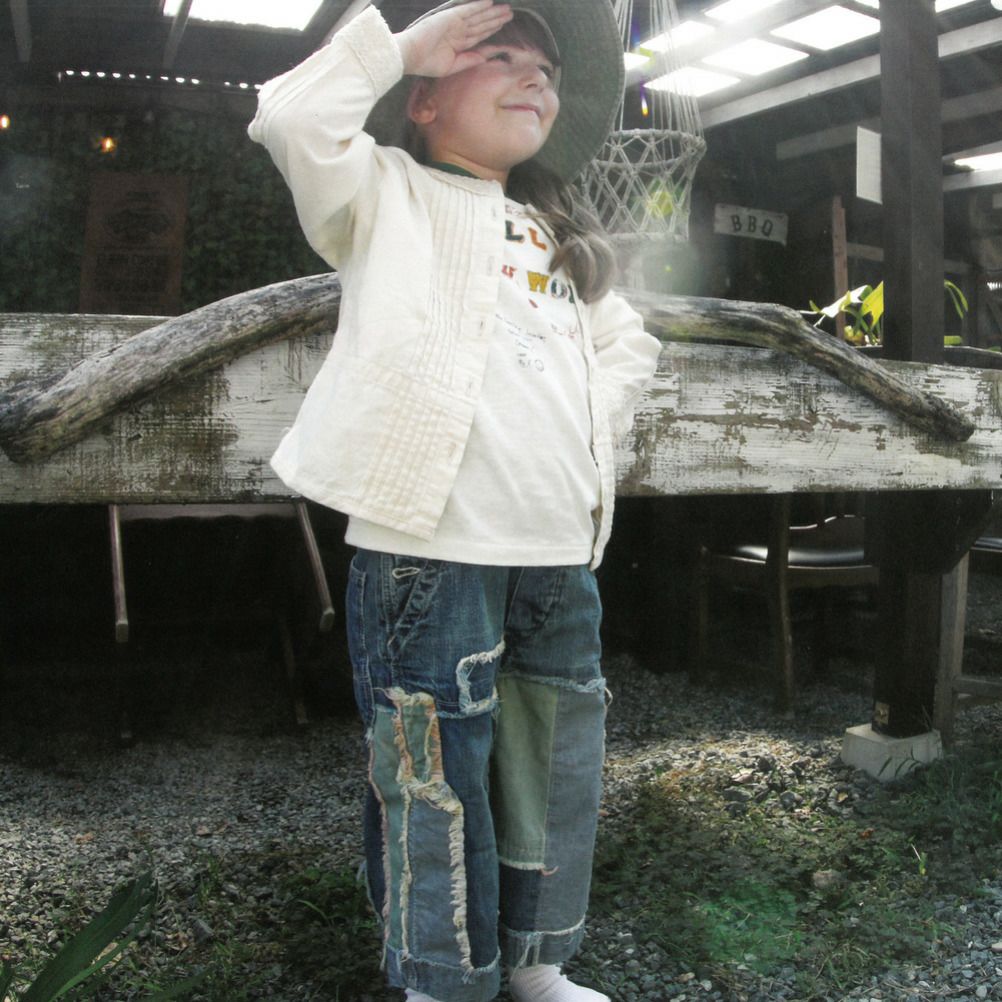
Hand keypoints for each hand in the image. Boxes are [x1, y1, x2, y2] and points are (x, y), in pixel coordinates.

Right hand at [395, 0, 512, 77]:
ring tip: (506, 9)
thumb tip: (485, 58)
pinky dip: (479, 5)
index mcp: (457, 44)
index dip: (491, 29)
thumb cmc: (427, 64)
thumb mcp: (452, 66)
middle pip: (481, 24)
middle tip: (510, 14)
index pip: (478, 35)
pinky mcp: (450, 17)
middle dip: (495, 19)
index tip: (502, 26)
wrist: (411, 56)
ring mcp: (454, 23)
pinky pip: (468, 9)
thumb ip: (469, 60)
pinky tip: (490, 2)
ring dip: (492, 12)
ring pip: (478, 16)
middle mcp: (457, 32)